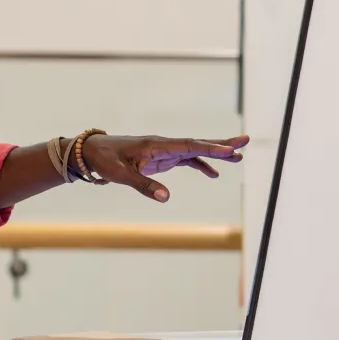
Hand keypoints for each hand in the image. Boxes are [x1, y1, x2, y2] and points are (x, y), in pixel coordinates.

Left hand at [79, 134, 248, 201]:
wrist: (92, 153)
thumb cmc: (106, 160)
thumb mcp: (122, 175)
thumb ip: (144, 185)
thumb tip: (167, 198)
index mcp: (157, 144)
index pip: (189, 145)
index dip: (210, 148)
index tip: (230, 149)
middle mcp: (164, 144)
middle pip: (198, 143)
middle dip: (221, 143)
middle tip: (245, 141)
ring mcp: (164, 150)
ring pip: (195, 150)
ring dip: (216, 153)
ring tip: (239, 156)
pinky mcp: (161, 158)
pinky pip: (186, 160)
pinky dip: (200, 164)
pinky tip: (213, 173)